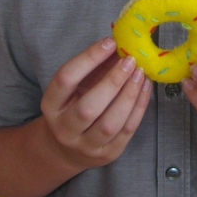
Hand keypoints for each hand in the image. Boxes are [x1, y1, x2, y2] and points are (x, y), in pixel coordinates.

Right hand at [40, 37, 151, 171]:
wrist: (65, 148)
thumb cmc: (73, 105)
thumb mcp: (75, 85)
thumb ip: (95, 66)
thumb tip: (119, 42)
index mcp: (51, 105)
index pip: (65, 79)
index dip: (88, 59)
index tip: (110, 42)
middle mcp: (64, 129)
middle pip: (88, 108)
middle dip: (113, 81)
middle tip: (130, 60)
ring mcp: (85, 146)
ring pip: (109, 124)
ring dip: (129, 95)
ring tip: (140, 73)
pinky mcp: (107, 154)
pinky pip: (126, 131)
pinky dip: (140, 107)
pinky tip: (146, 87)